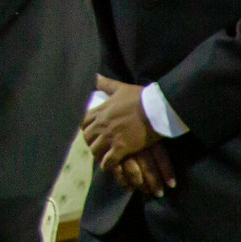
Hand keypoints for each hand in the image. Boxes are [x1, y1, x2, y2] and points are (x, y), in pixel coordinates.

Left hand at [81, 76, 174, 195]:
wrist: (157, 108)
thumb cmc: (141, 97)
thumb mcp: (121, 88)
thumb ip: (106, 84)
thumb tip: (95, 76)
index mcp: (101, 111)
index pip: (83, 122)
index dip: (85, 128)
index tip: (90, 131)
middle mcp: (102, 124)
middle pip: (87, 137)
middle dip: (90, 142)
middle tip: (97, 146)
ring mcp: (110, 137)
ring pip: (95, 150)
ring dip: (98, 154)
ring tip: (103, 156)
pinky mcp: (122, 148)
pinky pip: (108, 161)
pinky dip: (107, 165)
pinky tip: (110, 166)